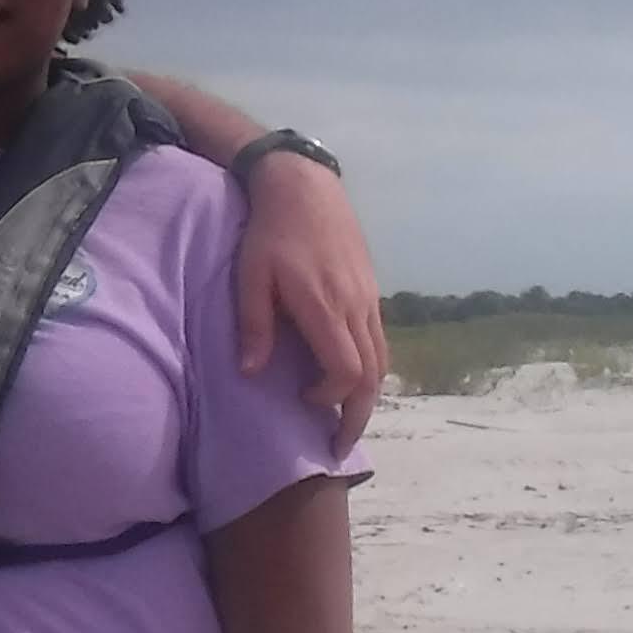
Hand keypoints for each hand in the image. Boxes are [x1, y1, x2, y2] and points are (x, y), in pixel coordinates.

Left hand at [234, 154, 385, 451]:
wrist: (305, 186)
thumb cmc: (270, 232)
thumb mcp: (250, 277)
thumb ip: (253, 326)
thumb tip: (250, 374)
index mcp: (325, 308)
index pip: (346, 371)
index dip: (329, 397)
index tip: (302, 401)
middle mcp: (355, 308)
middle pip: (372, 376)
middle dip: (358, 416)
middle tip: (340, 447)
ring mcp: (368, 299)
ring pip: (381, 360)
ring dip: (368, 396)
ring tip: (348, 420)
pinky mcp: (371, 291)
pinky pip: (380, 341)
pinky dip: (371, 369)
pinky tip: (354, 379)